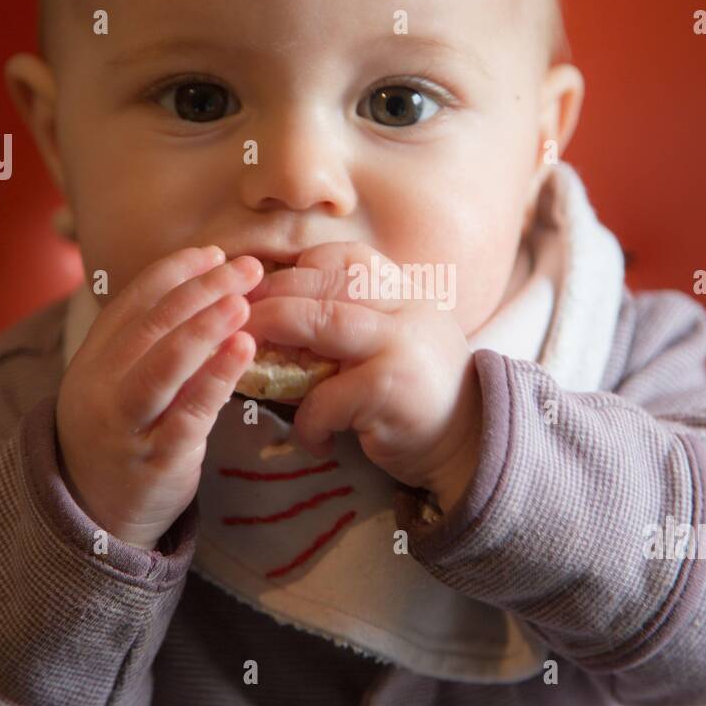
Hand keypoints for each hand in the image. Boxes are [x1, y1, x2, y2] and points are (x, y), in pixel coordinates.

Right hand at [56, 246, 263, 549]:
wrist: (96, 515)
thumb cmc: (125, 438)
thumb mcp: (123, 386)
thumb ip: (154, 346)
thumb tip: (212, 293)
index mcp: (94, 359)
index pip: (133, 302)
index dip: (175, 272)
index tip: (214, 253)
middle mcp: (101, 387)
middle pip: (152, 325)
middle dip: (203, 290)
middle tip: (248, 268)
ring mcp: (126, 424)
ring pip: (163, 365)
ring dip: (206, 327)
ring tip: (244, 301)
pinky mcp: (155, 459)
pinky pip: (188, 413)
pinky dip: (217, 378)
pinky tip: (245, 351)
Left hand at [245, 242, 482, 511]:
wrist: (472, 448)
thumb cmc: (420, 399)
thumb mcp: (394, 346)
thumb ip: (354, 325)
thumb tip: (275, 318)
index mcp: (406, 293)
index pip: (347, 258)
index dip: (299, 267)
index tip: (263, 286)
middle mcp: (408, 308)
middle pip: (325, 284)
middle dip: (271, 296)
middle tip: (233, 317)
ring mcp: (402, 343)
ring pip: (322, 321)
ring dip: (275, 335)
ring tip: (247, 359)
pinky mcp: (391, 388)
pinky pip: (327, 395)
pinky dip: (308, 419)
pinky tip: (311, 437)